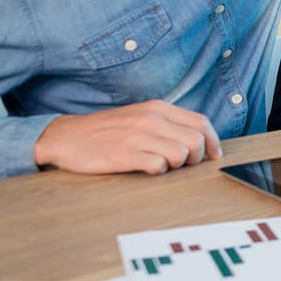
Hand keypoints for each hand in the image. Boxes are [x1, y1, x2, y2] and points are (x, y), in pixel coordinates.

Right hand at [32, 100, 221, 175]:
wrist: (66, 136)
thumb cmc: (107, 130)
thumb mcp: (139, 115)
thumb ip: (166, 123)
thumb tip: (198, 139)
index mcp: (157, 108)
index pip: (201, 122)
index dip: (213, 142)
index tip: (213, 156)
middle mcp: (151, 119)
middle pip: (196, 141)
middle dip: (196, 158)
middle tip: (183, 165)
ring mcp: (137, 136)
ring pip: (181, 154)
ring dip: (176, 166)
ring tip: (162, 166)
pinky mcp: (124, 154)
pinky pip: (158, 166)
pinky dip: (158, 172)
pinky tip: (147, 170)